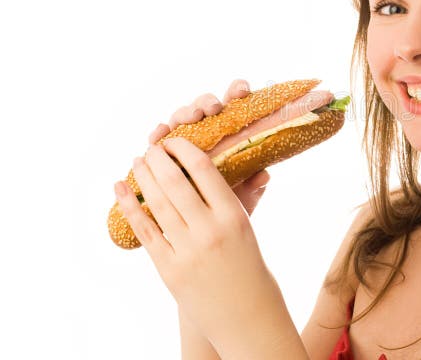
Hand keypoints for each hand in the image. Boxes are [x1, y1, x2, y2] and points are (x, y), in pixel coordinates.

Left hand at [114, 137, 276, 347]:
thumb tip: (260, 168)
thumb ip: (247, 199)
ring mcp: (186, 251)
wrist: (246, 318)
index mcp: (233, 217)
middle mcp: (209, 231)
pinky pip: (144, 231)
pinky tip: (120, 189)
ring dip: (143, 177)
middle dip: (158, 159)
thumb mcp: (250, 231)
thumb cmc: (251, 270)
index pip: (204, 171)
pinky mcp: (168, 269)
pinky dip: (129, 206)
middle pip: (175, 184)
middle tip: (151, 147)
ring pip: (157, 203)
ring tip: (137, 160)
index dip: (185, 151)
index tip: (175, 141)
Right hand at [147, 78, 268, 215]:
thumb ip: (254, 185)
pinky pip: (159, 137)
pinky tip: (158, 136)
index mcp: (231, 130)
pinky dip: (158, 133)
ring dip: (185, 113)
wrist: (205, 222)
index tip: (241, 91)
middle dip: (207, 102)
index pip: (235, 102)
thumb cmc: (229, 200)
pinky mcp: (164, 150)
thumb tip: (264, 175)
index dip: (237, 90)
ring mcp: (184, 136)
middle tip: (213, 108)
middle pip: (205, 105)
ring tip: (192, 117)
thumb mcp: (245, 195)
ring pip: (182, 116)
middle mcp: (207, 128)